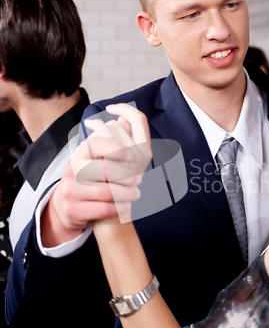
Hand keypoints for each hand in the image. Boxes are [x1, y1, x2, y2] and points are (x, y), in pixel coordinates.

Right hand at [41, 104, 151, 245]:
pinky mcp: (73, 209)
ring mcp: (70, 189)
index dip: (118, 148)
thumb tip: (126, 117)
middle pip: (105, 169)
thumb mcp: (97, 156)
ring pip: (106, 191)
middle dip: (128, 175)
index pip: (98, 143)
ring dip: (127, 193)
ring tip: (136, 193)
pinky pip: (101, 209)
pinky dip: (118, 207)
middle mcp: (72, 168)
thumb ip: (113, 138)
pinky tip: (126, 205)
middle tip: (140, 179)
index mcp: (80, 152)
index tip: (133, 157)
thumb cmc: (91, 177)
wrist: (69, 205)